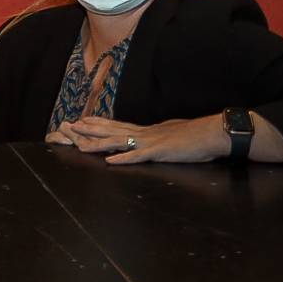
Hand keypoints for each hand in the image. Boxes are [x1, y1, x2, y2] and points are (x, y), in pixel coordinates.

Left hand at [54, 114, 224, 164]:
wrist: (211, 134)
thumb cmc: (195, 137)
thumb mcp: (172, 134)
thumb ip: (160, 138)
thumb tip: (153, 140)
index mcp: (148, 130)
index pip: (119, 125)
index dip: (100, 123)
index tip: (84, 120)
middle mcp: (145, 133)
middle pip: (112, 130)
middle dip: (91, 129)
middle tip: (71, 126)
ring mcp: (150, 142)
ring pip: (119, 141)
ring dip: (99, 143)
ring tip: (81, 143)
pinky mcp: (159, 152)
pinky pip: (138, 156)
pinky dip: (123, 159)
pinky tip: (110, 162)